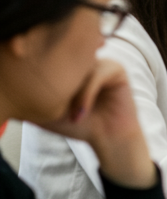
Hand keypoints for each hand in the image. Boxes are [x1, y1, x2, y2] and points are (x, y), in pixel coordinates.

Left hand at [38, 58, 154, 188]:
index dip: (44, 82)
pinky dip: (86, 95)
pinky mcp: (116, 69)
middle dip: (59, 86)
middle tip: (58, 109)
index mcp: (68, 66)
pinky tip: (82, 113)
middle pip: (63, 62)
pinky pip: (97, 74)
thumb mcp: (49, 109)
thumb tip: (17, 88)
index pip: (49, 62)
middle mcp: (84, 61)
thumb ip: (34, 95)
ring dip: (73, 93)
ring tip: (72, 116)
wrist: (106, 138)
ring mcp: (100, 63)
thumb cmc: (77, 124)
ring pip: (80, 67)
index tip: (46, 107)